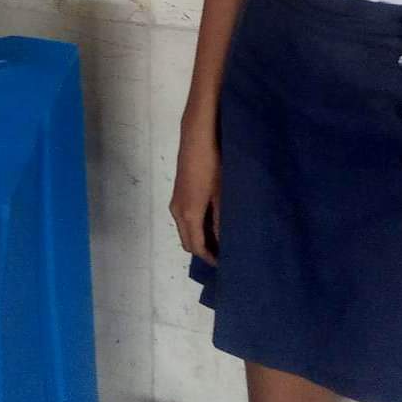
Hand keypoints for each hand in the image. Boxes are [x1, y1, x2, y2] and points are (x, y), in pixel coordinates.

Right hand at [169, 128, 220, 265]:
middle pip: (187, 242)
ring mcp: (175, 202)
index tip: (226, 264)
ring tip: (220, 237)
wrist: (197, 138)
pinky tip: (212, 220)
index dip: (210, 258)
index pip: (196, 247)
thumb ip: (221, 221)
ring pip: (184, 230)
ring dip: (199, 238)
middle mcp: (177, 212)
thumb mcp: (221, 195)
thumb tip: (224, 243)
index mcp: (189, 215)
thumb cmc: (213, 166)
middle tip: (224, 253)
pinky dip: (195, 226)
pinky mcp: (178, 194)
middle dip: (203, 251)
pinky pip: (184, 220)